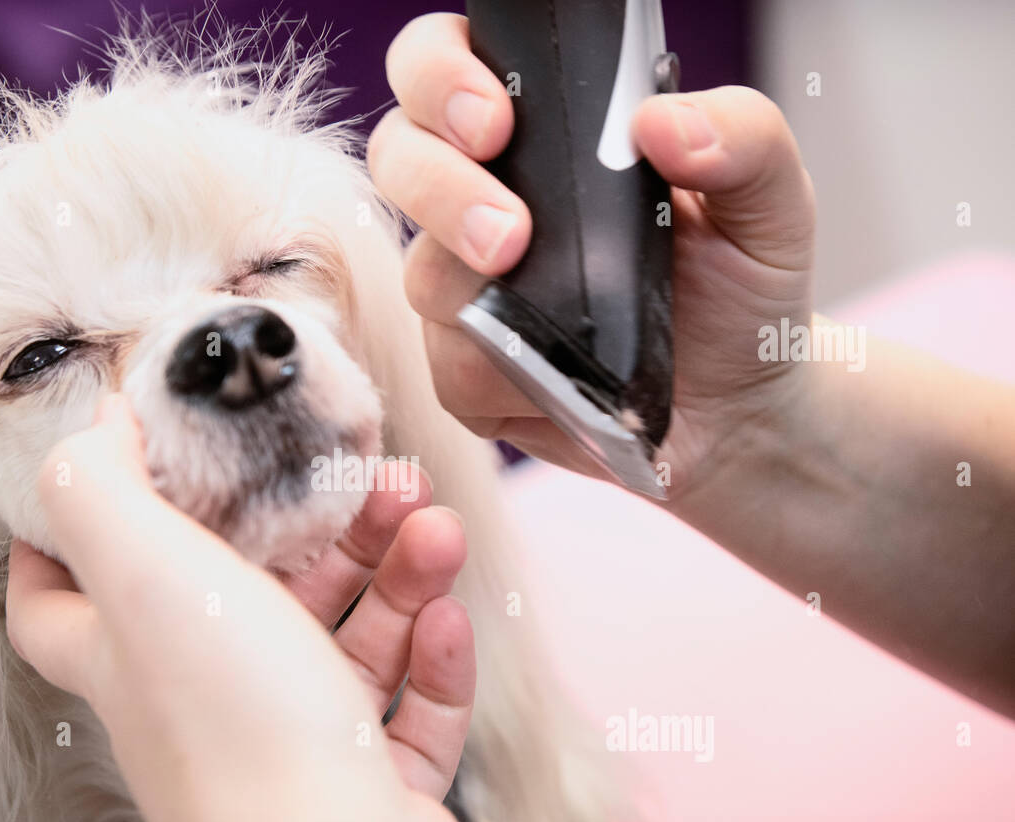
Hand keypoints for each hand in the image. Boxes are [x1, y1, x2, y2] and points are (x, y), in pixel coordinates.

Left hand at [5, 395, 514, 821]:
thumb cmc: (238, 727)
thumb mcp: (147, 575)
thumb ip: (98, 490)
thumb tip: (92, 425)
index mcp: (133, 656)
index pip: (58, 602)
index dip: (67, 536)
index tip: (121, 471)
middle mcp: (204, 702)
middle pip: (253, 594)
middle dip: (318, 527)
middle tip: (372, 478)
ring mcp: (293, 746)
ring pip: (345, 639)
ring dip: (396, 574)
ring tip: (435, 528)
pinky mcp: (368, 783)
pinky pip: (404, 706)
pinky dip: (431, 656)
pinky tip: (450, 618)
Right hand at [367, 12, 815, 498]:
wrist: (739, 408)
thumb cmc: (743, 289)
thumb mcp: (770, 201)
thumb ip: (741, 138)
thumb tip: (663, 122)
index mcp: (544, 130)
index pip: (443, 65)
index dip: (440, 78)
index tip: (495, 121)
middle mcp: (486, 196)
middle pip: (398, 156)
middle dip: (439, 188)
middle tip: (510, 236)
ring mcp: (467, 286)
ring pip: (421, 273)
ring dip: (471, 293)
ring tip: (549, 321)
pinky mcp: (466, 369)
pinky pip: (448, 369)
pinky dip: (499, 378)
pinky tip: (557, 381)